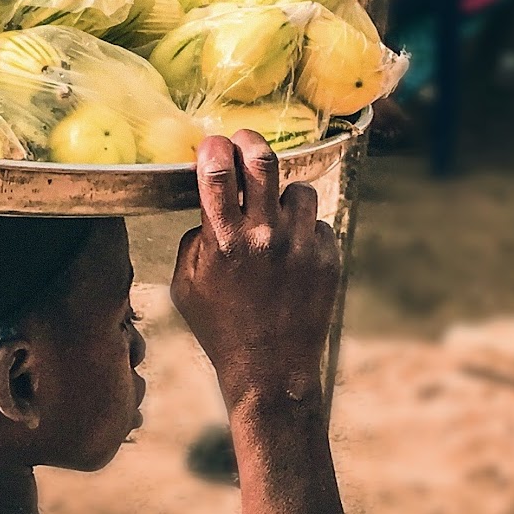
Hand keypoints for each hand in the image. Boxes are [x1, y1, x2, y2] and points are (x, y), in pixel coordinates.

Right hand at [171, 132, 340, 409]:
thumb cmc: (220, 328)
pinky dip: (302, 232)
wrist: (270, 371)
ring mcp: (301, 245)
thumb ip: (195, 240)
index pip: (219, 172)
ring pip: (298, 190)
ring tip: (273, 220)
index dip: (214, 148)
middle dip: (250, 142)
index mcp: (224, 242)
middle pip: (263, 161)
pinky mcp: (328, 257)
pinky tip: (290, 256)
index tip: (213, 144)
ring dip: (282, 197)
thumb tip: (210, 208)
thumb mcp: (185, 286)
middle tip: (244, 142)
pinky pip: (316, 223)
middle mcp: (265, 237)